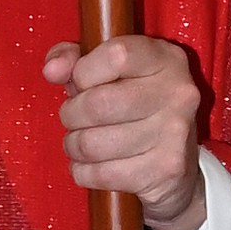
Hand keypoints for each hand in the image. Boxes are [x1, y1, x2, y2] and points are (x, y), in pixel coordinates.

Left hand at [46, 35, 206, 229]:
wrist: (176, 165)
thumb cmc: (133, 108)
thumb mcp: (108, 71)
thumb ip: (74, 59)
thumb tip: (52, 69)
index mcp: (165, 59)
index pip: (116, 55)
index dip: (84, 73)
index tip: (82, 84)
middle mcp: (178, 93)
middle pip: (98, 104)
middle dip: (71, 115)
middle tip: (75, 120)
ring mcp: (175, 134)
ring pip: (93, 144)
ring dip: (74, 146)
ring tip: (82, 142)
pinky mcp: (166, 171)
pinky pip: (101, 174)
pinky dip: (84, 172)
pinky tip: (92, 165)